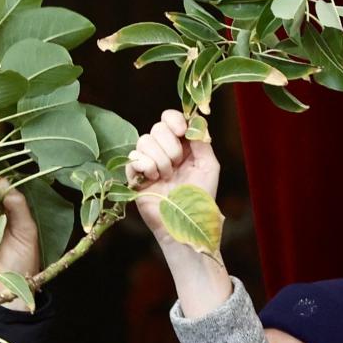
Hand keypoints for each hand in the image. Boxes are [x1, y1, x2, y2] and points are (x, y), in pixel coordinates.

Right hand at [124, 110, 221, 242]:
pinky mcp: (134, 176)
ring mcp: (148, 163)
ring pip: (144, 141)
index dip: (174, 120)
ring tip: (167, 177)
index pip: (170, 119)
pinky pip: (133, 157)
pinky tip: (153, 179)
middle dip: (170, 146)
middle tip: (177, 165)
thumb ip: (202, 142)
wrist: (185, 224)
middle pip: (157, 128)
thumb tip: (193, 122)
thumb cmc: (199, 199)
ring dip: (160, 159)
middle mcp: (164, 151)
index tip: (182, 132)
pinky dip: (146, 166)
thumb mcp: (209, 166)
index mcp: (182, 146)